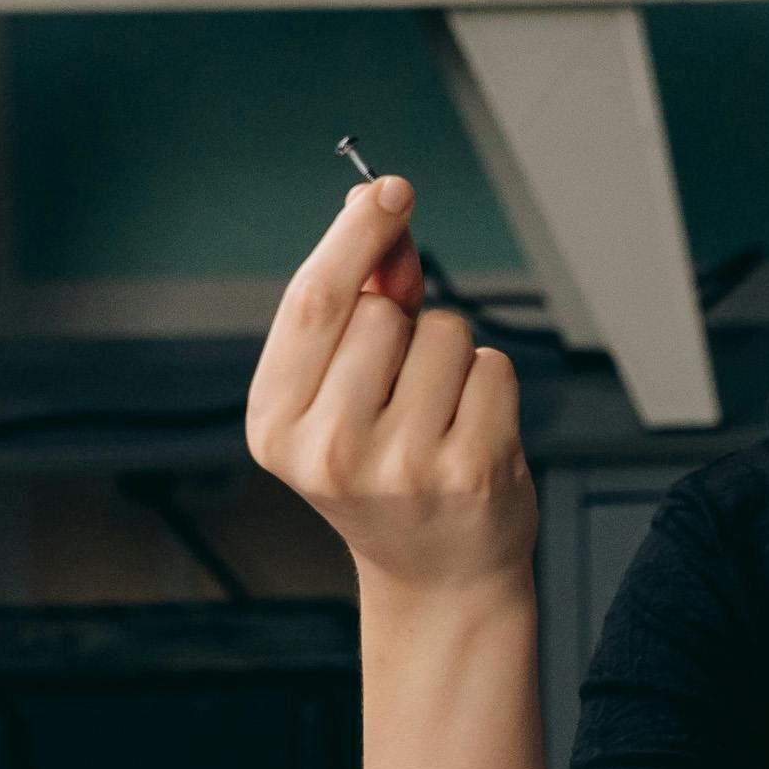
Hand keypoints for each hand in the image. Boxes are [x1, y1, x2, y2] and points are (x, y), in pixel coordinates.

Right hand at [246, 175, 533, 592]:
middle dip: (402, 326)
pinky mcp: (469, 471)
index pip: (312, 304)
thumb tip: (380, 210)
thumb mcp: (345, 394)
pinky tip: (471, 436)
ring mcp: (401, 466)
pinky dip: (490, 388)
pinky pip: (492, 369)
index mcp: (275, 425)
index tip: (389, 190)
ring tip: (438, 420)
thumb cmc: (387, 473)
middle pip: (381, 315)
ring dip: (451, 359)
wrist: (440, 578)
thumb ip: (358, 302)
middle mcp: (327, 451)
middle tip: (402, 392)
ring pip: (443, 334)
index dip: (352, 237)